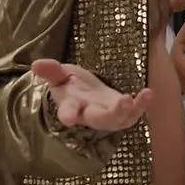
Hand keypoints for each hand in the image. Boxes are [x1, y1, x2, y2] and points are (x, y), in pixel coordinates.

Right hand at [32, 58, 152, 131]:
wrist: (87, 94)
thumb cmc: (72, 85)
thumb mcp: (60, 75)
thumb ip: (51, 71)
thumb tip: (35, 64)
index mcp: (71, 106)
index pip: (68, 111)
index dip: (67, 115)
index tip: (67, 119)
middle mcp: (90, 114)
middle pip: (99, 119)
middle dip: (111, 113)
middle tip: (123, 103)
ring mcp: (108, 116)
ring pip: (119, 119)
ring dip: (131, 110)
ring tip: (140, 96)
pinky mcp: (123, 113)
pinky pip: (134, 113)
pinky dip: (142, 105)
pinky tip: (148, 93)